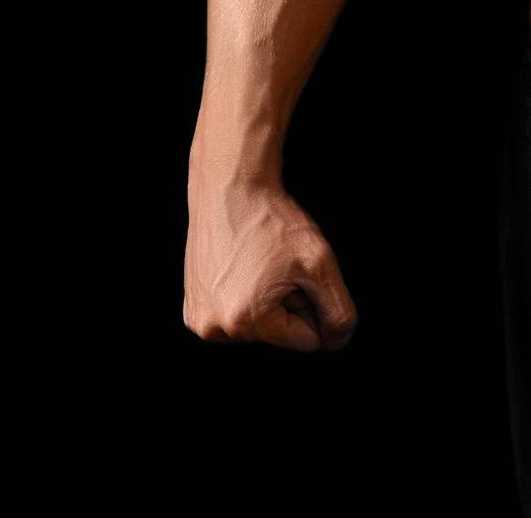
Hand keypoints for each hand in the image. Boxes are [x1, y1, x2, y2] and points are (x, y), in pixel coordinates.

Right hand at [184, 178, 356, 351]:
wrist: (229, 189)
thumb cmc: (272, 222)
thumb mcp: (320, 263)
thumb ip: (338, 310)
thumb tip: (337, 342)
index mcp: (246, 322)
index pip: (307, 340)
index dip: (314, 304)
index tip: (299, 273)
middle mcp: (215, 330)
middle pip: (280, 334)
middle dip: (289, 302)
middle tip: (278, 264)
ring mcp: (199, 321)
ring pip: (258, 326)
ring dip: (267, 300)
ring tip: (259, 263)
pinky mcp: (192, 308)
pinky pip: (234, 316)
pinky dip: (245, 296)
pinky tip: (242, 266)